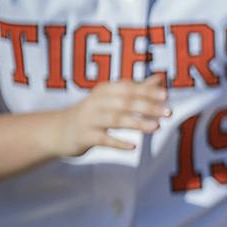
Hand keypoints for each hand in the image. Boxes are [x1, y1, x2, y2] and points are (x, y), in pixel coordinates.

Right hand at [50, 75, 168, 154]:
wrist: (58, 130)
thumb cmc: (92, 113)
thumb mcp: (110, 98)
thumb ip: (135, 89)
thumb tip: (159, 79)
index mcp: (104, 91)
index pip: (128, 88)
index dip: (146, 90)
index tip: (165, 95)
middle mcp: (96, 102)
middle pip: (124, 102)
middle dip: (147, 107)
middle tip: (168, 112)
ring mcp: (89, 119)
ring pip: (115, 119)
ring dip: (137, 123)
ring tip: (156, 126)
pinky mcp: (84, 136)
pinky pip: (103, 139)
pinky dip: (118, 142)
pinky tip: (134, 146)